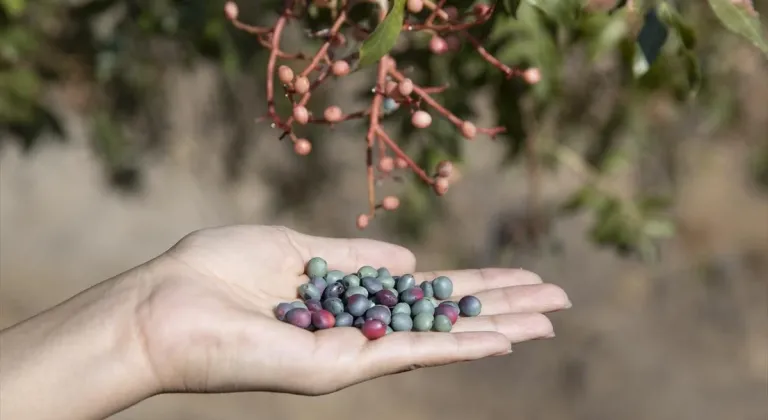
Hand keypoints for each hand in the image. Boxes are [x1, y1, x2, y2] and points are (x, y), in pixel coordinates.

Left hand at [137, 225, 570, 394]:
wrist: (163, 308)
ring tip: (549, 319)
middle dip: (502, 306)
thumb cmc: (217, 271)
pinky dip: (458, 347)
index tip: (521, 276)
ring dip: (497, 327)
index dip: (476, 283)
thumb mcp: (297, 246)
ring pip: (441, 338)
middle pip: (447, 316)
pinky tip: (501, 338)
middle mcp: (361, 329)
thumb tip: (412, 256)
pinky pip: (410, 354)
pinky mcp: (339, 368)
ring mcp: (355, 353)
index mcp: (351, 298)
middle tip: (559, 301)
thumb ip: (356, 256)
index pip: (429, 291)